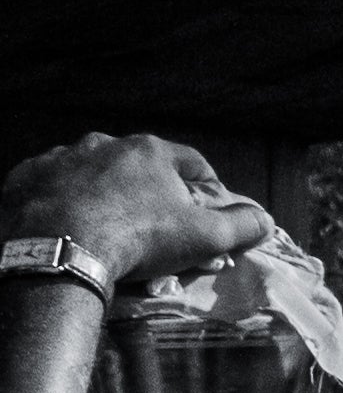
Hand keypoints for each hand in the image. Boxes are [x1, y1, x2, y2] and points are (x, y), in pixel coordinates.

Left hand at [0, 135, 272, 301]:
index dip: (205, 186)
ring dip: (101, 192)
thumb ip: (241, 225)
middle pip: (137, 166)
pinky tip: (66, 224)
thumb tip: (266, 220)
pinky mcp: (26, 177)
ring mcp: (61, 158)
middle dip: (148, 190)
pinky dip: (61, 200)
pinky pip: (49, 185)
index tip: (207, 209)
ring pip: (91, 172)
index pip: (191, 162)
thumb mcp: (205, 238)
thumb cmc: (139, 238)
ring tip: (105, 226)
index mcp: (150, 151)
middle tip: (152, 224)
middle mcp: (104, 143)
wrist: (60, 249)